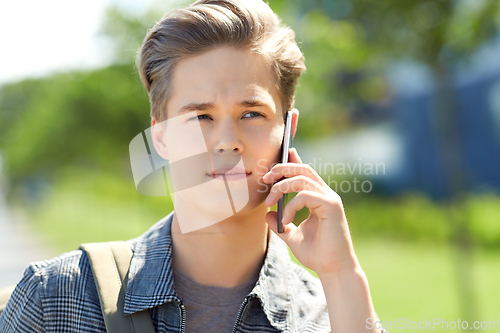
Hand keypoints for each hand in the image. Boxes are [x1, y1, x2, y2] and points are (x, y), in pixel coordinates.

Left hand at [263, 148, 358, 276]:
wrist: (332, 270)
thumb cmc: (317, 254)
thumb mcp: (292, 236)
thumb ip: (281, 224)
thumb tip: (267, 213)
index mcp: (318, 197)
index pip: (305, 172)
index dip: (292, 160)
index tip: (274, 160)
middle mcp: (326, 194)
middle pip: (303, 169)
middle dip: (281, 169)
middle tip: (265, 179)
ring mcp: (330, 199)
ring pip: (301, 179)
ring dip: (280, 188)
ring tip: (270, 203)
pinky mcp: (331, 206)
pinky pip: (305, 195)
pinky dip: (291, 205)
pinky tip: (286, 220)